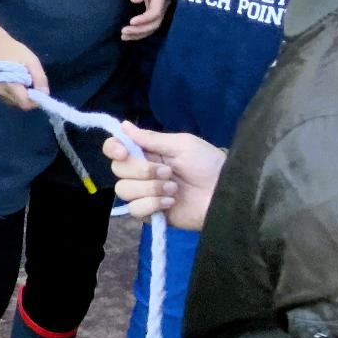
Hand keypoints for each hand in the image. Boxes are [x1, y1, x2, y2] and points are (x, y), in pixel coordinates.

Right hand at [0, 35, 47, 109]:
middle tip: (33, 83)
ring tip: (24, 81)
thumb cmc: (13, 51)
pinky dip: (16, 95)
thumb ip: (40, 78)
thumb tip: (45, 94)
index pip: (25, 103)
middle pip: (21, 105)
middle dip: (30, 98)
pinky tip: (17, 83)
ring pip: (15, 103)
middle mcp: (1, 93)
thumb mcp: (32, 61)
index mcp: (10, 85)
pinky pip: (9, 99)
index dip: (35, 101)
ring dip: (23, 97)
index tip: (40, 91)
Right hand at [102, 122, 223, 228]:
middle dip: (142, 171)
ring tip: (174, 189)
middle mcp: (141, 173)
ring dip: (150, 189)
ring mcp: (144, 194)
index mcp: (147, 153)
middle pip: (117, 170)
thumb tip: (123, 125)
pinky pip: (135, 209)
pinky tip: (171, 203)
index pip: (114, 149)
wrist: (225, 193)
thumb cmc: (207, 164)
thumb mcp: (182, 145)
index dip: (113, 149)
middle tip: (168, 172)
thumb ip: (151, 138)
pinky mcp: (150, 213)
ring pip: (123, 190)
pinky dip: (152, 204)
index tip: (123, 152)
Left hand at [123, 0, 169, 40]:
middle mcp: (164, 5)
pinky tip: (129, 35)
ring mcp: (161, 9)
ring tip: (123, 36)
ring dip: (139, 34)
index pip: (156, 12)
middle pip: (155, 23)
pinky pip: (150, 25)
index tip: (131, 22)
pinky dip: (140, 32)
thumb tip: (135, 0)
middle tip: (123, 32)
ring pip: (153, 27)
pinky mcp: (156, 12)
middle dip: (139, 30)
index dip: (144, 19)